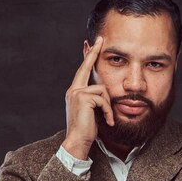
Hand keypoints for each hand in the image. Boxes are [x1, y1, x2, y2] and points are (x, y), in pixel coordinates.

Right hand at [62, 36, 114, 159]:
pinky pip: (103, 99)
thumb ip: (94, 99)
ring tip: (107, 118)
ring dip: (108, 105)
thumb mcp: (91, 111)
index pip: (82, 70)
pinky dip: (108, 111)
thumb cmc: (87, 130)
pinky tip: (107, 121)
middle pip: (87, 68)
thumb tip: (103, 90)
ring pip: (102, 89)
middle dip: (94, 52)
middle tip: (101, 39)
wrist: (77, 141)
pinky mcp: (83, 98)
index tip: (92, 43)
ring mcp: (77, 93)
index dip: (88, 56)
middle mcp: (73, 90)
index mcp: (74, 92)